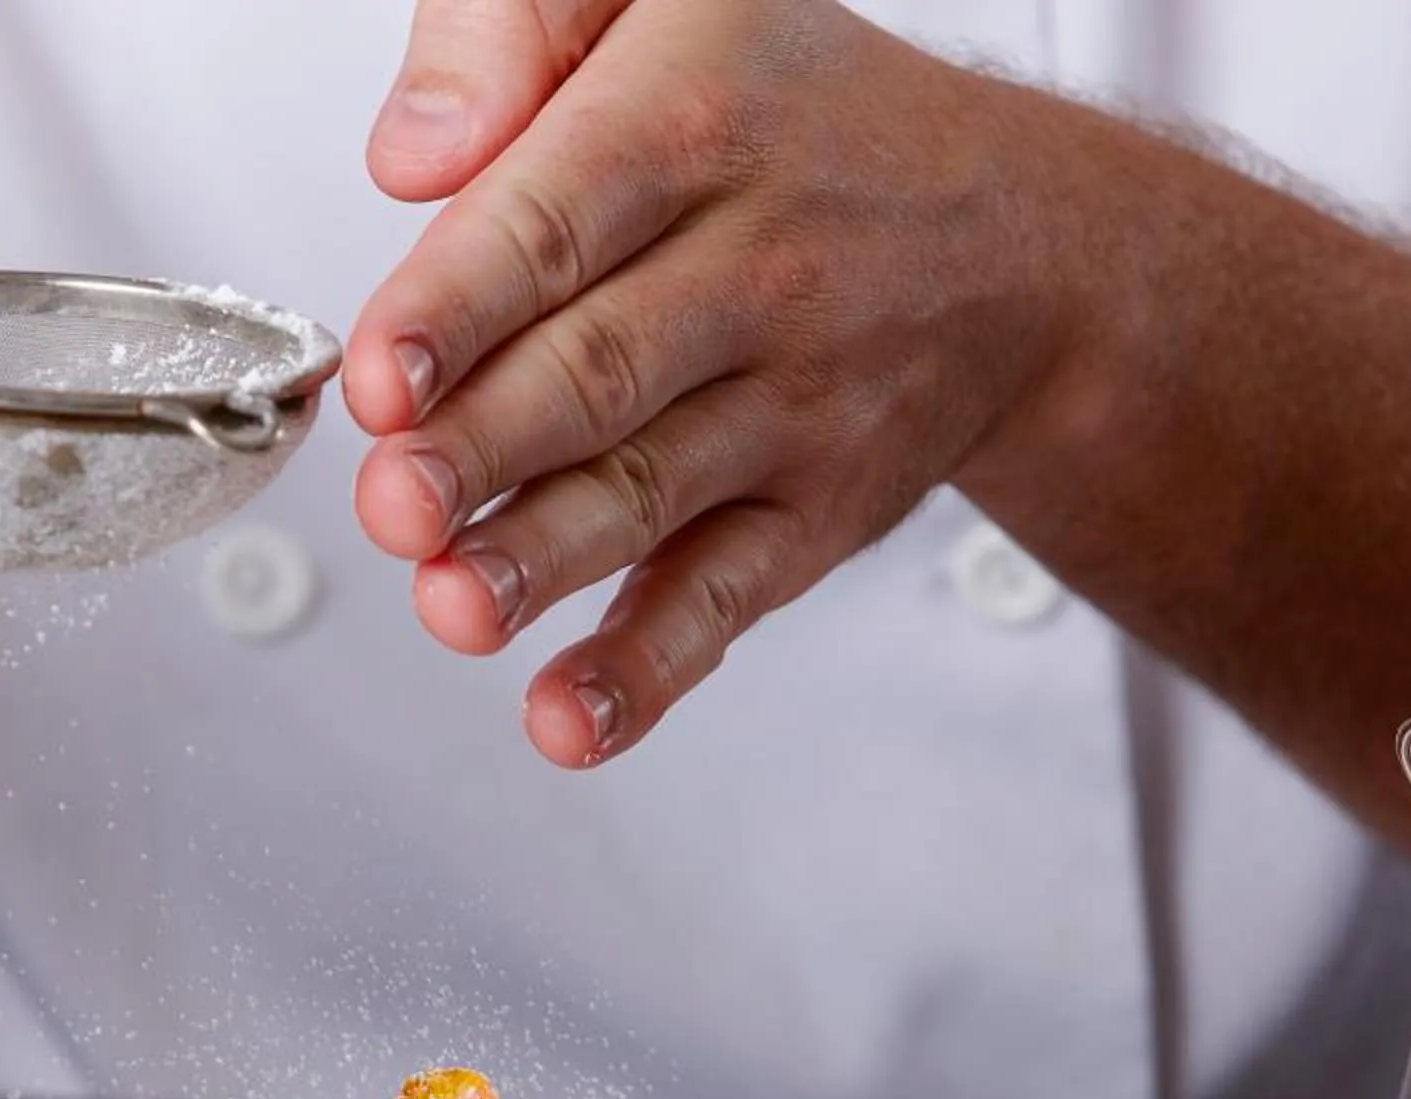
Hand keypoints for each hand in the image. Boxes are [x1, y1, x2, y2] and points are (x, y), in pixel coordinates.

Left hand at [346, 0, 1085, 765]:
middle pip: (599, 372)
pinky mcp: (811, 519)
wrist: (1025, 244)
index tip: (385, 370)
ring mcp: (790, 409)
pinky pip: (723, 602)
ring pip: (648, 494)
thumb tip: (415, 157)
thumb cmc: (798, 112)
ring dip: (543, 561)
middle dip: (486, 450)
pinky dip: (645, 671)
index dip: (462, 303)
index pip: (559, 219)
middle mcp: (754, 272)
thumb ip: (513, 26)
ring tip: (454, 604)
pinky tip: (568, 716)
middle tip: (398, 503)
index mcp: (691, 127)